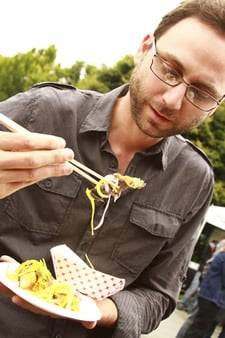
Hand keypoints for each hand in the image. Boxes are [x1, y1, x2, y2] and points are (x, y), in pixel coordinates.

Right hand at [0, 132, 73, 197]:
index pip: (27, 141)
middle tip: (69, 154)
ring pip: (30, 174)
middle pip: (32, 160)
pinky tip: (50, 173)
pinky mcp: (0, 191)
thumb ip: (16, 140)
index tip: (60, 143)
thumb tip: (43, 142)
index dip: (47, 142)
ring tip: (66, 168)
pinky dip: (39, 177)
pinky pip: (24, 183)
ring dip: (52, 170)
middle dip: (54, 157)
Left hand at [0, 256, 117, 328]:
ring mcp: (42, 291)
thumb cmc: (87, 309)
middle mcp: (45, 300)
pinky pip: (28, 275)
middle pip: (26, 295)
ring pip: (24, 284)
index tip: (17, 298)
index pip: (39, 307)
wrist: (87, 304)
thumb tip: (92, 324)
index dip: (28, 303)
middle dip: (12, 289)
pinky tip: (7, 261)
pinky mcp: (43, 282)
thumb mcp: (90, 313)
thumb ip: (89, 317)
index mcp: (53, 308)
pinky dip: (17, 268)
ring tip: (2, 265)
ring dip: (12, 275)